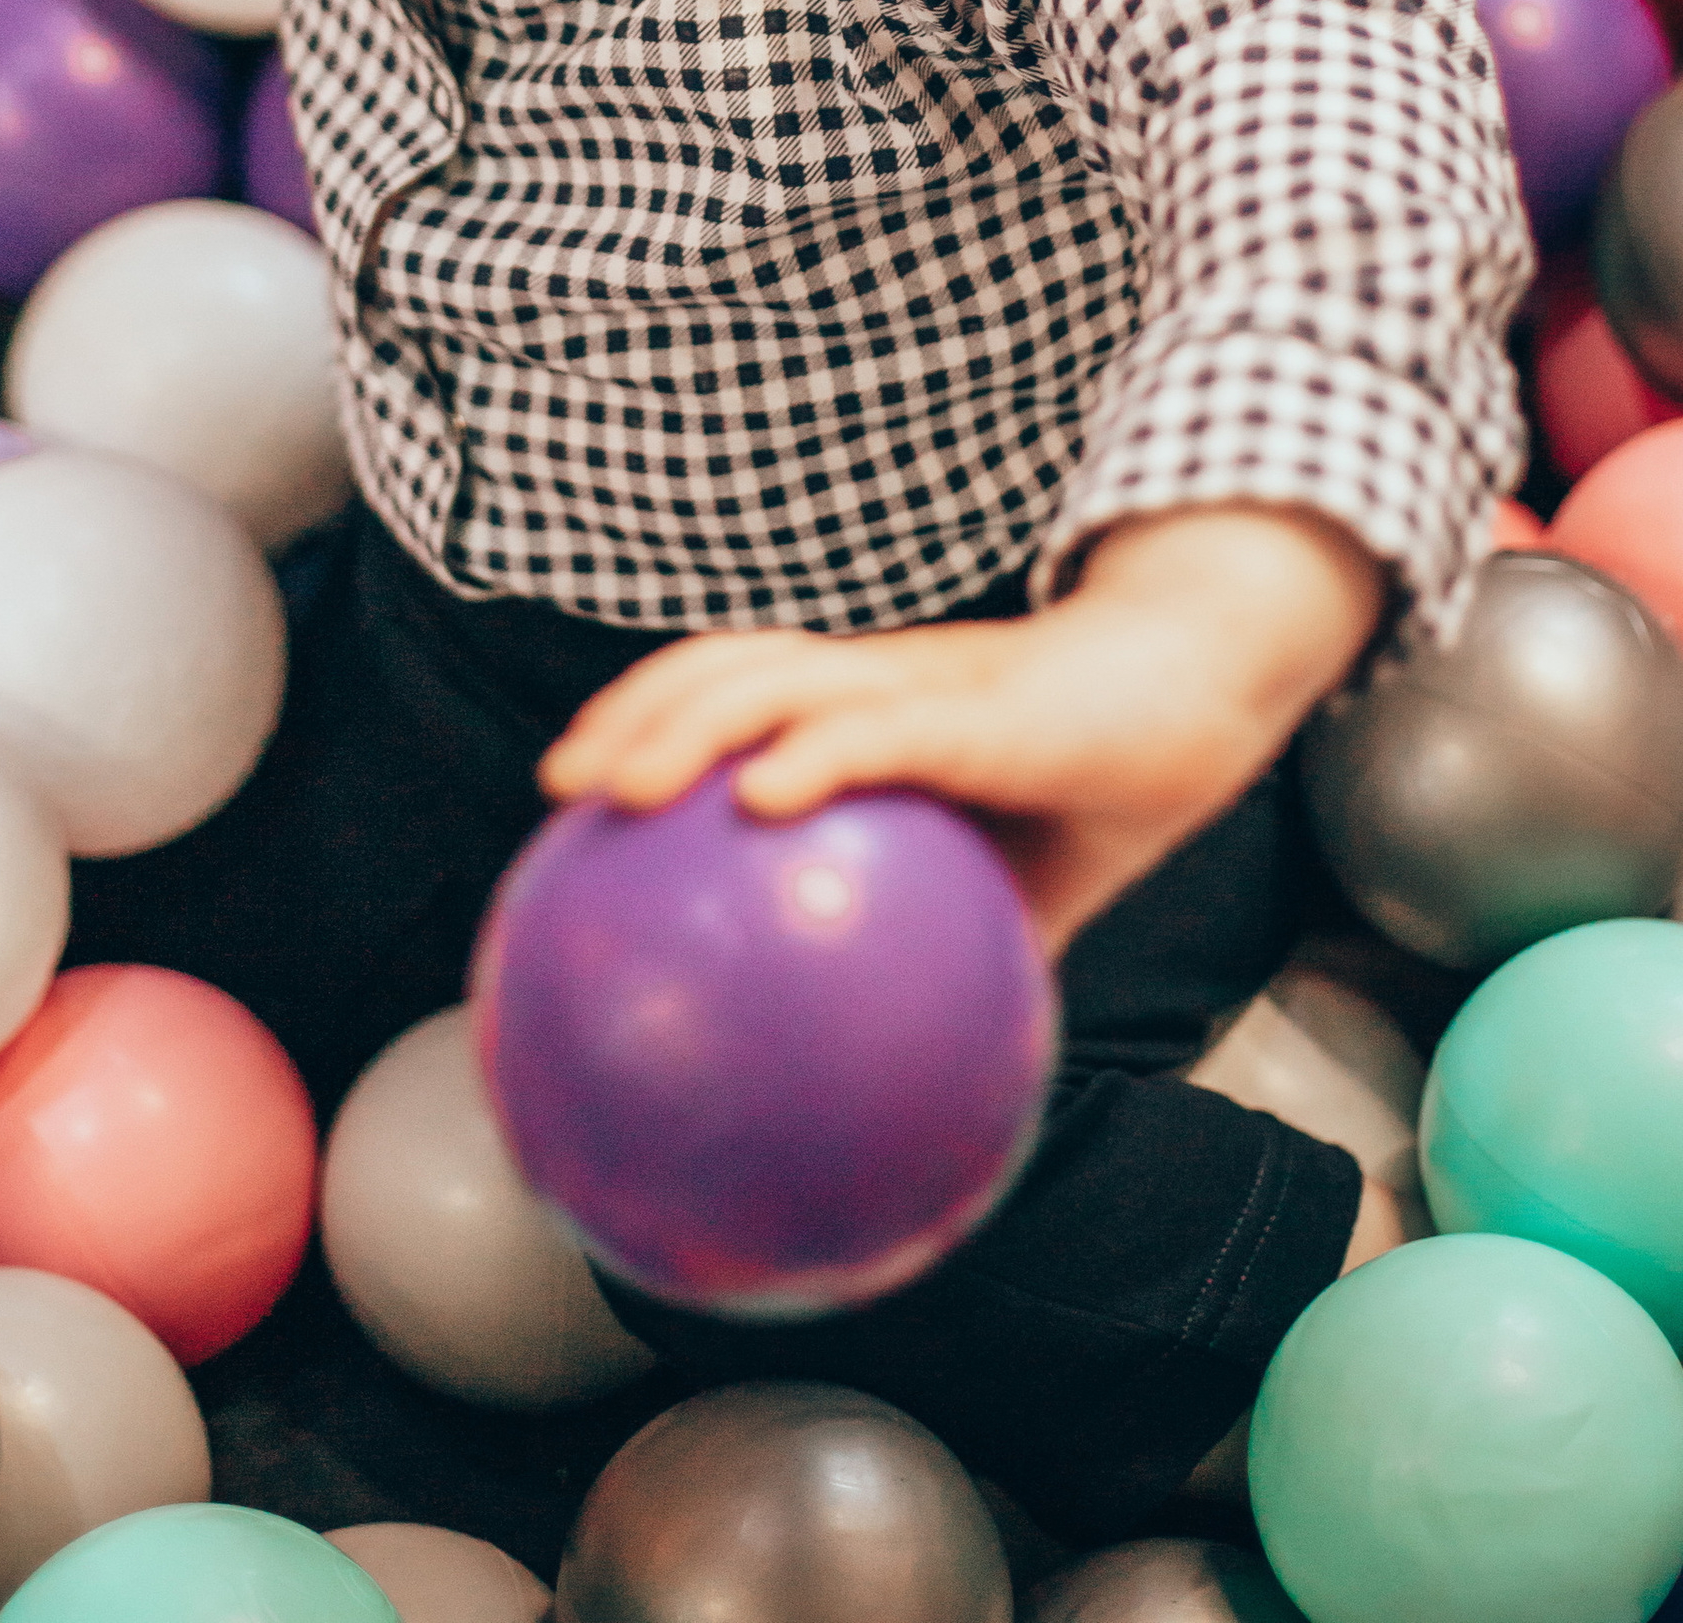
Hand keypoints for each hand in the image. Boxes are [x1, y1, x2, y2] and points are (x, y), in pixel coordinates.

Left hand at [538, 505, 1384, 952]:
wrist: (1200, 695)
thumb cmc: (1094, 781)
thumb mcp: (1015, 888)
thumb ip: (958, 961)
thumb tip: (910, 1094)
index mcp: (870, 707)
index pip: (732, 689)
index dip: (648, 722)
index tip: (580, 796)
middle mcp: (875, 680)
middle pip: (724, 668)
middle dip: (634, 713)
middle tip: (563, 789)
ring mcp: (919, 686)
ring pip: (774, 677)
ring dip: (687, 721)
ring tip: (622, 786)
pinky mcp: (977, 708)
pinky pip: (876, 726)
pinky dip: (809, 752)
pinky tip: (761, 800)